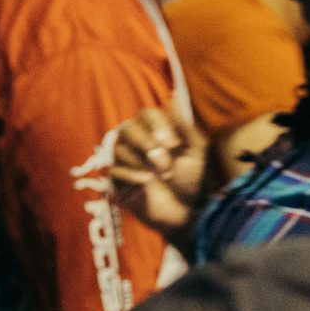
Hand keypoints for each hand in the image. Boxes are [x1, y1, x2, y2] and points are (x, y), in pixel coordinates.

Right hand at [110, 107, 208, 231]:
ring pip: (119, 149)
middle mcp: (140, 145)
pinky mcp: (119, 184)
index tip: (173, 143)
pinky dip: (130, 174)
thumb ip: (184, 126)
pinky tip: (146, 182)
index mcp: (158, 133)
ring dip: (141, 161)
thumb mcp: (196, 151)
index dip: (156, 125)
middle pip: (127, 128)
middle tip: (165, 161)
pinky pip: (113, 171)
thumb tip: (172, 97)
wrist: (190, 214)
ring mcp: (128, 164)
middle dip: (146, 142)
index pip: (145, 114)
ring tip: (161, 176)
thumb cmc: (196, 182)